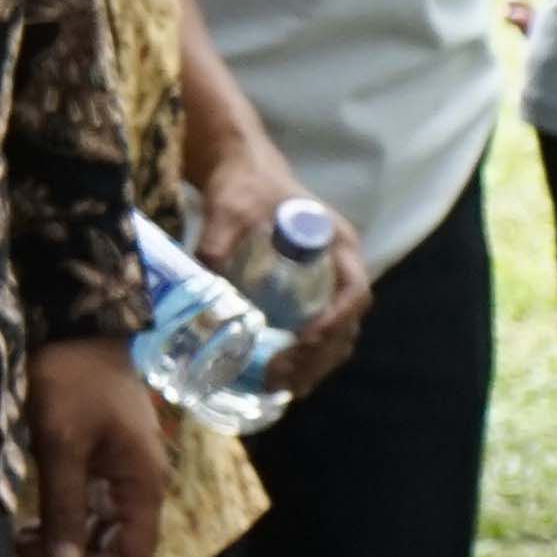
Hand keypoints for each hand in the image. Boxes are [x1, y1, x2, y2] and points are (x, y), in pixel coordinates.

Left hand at [18, 336, 165, 556]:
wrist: (85, 334)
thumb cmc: (76, 383)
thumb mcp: (62, 443)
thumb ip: (65, 505)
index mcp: (143, 486)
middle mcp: (143, 490)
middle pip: (121, 554)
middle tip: (25, 546)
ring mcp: (128, 481)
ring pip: (106, 538)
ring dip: (67, 548)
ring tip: (26, 534)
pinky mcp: (110, 471)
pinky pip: (97, 516)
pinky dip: (68, 527)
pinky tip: (37, 519)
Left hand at [180, 82, 367, 394]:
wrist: (242, 171)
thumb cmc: (243, 185)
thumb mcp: (228, 208)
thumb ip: (217, 239)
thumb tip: (202, 281)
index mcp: (336, 243)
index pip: (354, 289)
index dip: (336, 319)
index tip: (304, 339)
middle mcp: (340, 267)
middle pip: (348, 323)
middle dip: (320, 356)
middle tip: (284, 376)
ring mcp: (326, 283)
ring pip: (338, 335)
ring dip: (314, 364)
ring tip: (281, 386)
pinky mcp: (308, 293)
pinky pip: (319, 333)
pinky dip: (306, 358)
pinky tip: (279, 377)